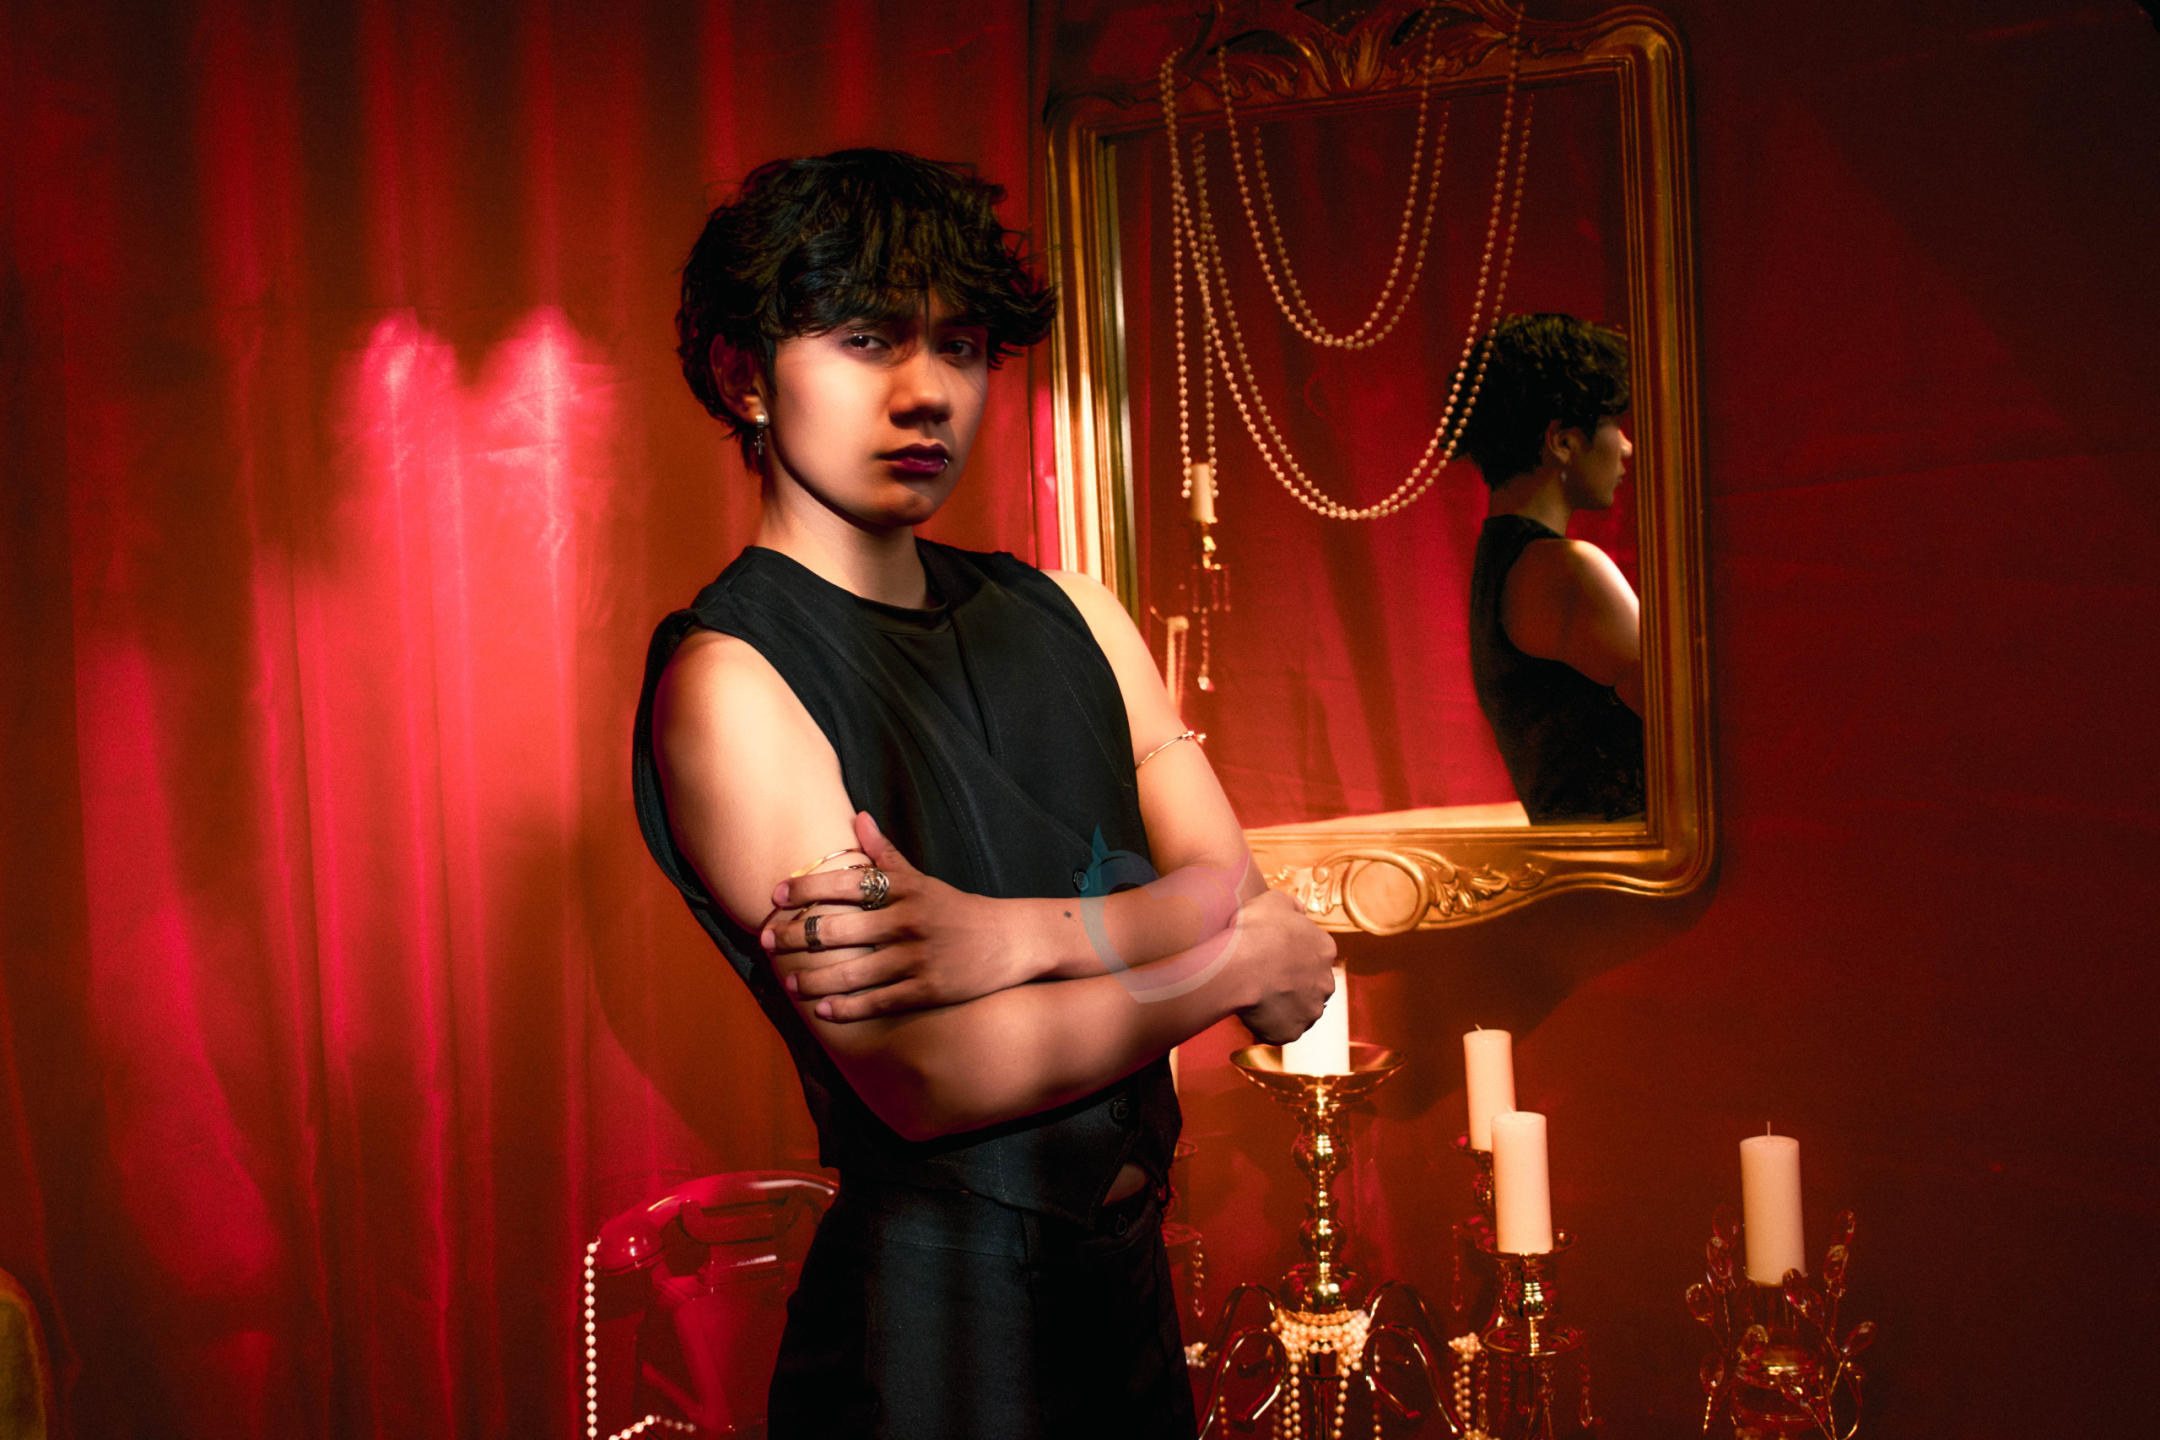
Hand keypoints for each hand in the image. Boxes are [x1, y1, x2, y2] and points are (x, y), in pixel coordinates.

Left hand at [761, 812, 1041, 1020]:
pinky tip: (822, 1010)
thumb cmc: (955, 909)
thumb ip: (886, 854)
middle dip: (796, 936)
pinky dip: (847, 1007)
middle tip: (767, 942)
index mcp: (904, 889)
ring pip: (852, 970)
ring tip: (788, 982)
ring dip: (813, 978)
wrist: (1009, 941)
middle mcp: (908, 920)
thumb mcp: (922, 879)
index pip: (845, 883)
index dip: (806, 889)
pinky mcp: (927, 989)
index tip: (776, 897)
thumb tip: (857, 817)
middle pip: (838, 928)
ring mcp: (917, 957)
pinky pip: (878, 1001)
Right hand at [1226, 888, 1337, 1045]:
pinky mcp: (1292, 1032)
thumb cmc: (1255, 931)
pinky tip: (1253, 1011)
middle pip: (1312, 985)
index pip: (1314, 954)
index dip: (1293, 955)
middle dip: (1294, 984)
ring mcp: (1310, 1011)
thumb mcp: (1274, 900)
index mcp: (1324, 950)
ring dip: (1284, 1005)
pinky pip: (1281, 1030)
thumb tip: (1299, 911)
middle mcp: (1325, 982)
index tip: (1273, 955)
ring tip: (1258, 996)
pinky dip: (1270, 1024)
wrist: (1237, 966)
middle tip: (1266, 978)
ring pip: (1299, 1009)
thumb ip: (1292, 906)